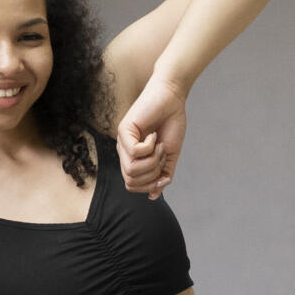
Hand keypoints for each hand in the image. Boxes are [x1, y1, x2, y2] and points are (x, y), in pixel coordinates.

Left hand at [116, 77, 187, 195]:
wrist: (172, 99)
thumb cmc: (171, 123)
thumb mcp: (169, 155)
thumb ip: (163, 175)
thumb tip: (154, 196)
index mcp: (132, 159)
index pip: (132, 185)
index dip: (150, 184)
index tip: (163, 167)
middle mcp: (124, 152)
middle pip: (131, 181)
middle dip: (152, 173)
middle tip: (161, 154)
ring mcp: (122, 141)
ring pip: (131, 169)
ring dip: (151, 161)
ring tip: (158, 144)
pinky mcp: (124, 130)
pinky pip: (134, 152)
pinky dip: (149, 146)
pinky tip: (153, 135)